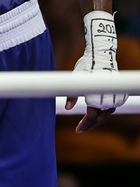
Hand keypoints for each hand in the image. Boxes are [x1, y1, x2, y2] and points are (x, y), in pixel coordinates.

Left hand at [66, 10, 127, 131]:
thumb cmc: (86, 66)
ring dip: (98, 119)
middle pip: (100, 118)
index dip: (85, 125)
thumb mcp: (75, 78)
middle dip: (90, 124)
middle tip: (80, 129)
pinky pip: (112, 108)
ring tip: (87, 122)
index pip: (92, 116)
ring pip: (106, 114)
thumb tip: (67, 108)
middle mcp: (109, 99)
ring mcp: (116, 97)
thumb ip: (71, 94)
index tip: (78, 130)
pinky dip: (104, 112)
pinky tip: (97, 113)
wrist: (101, 56)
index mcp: (97, 96)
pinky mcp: (120, 95)